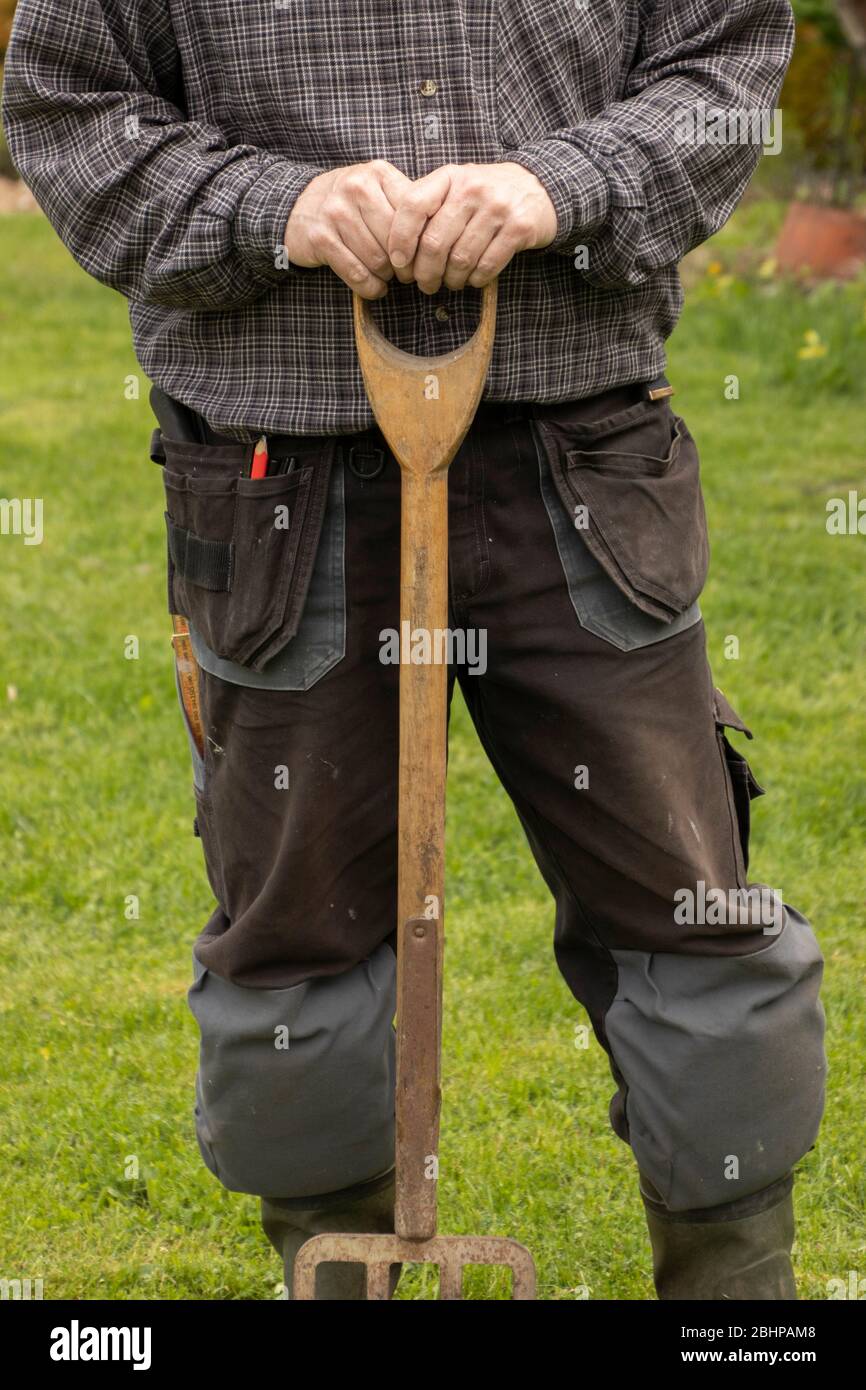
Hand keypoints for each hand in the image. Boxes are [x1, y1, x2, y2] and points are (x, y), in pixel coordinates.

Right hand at [284, 159, 413, 298]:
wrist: (297, 207)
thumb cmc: (349, 204)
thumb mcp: (377, 190)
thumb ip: (406, 205)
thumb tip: (440, 234)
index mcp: (378, 173)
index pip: (414, 215)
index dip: (422, 243)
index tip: (422, 257)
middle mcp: (357, 187)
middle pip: (398, 240)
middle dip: (406, 265)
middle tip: (405, 274)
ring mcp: (336, 211)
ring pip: (378, 260)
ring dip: (386, 277)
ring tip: (387, 277)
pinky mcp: (321, 238)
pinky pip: (357, 273)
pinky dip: (370, 288)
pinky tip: (375, 288)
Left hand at [387, 162, 557, 293]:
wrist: (538, 188)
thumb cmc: (484, 195)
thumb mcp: (455, 187)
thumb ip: (428, 208)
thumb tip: (394, 250)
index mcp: (449, 176)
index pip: (413, 206)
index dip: (399, 239)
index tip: (397, 262)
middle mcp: (472, 188)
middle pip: (434, 242)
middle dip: (425, 272)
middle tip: (424, 284)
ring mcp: (498, 207)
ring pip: (460, 259)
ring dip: (451, 280)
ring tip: (450, 283)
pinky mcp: (519, 228)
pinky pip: (487, 266)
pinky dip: (476, 280)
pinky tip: (473, 279)